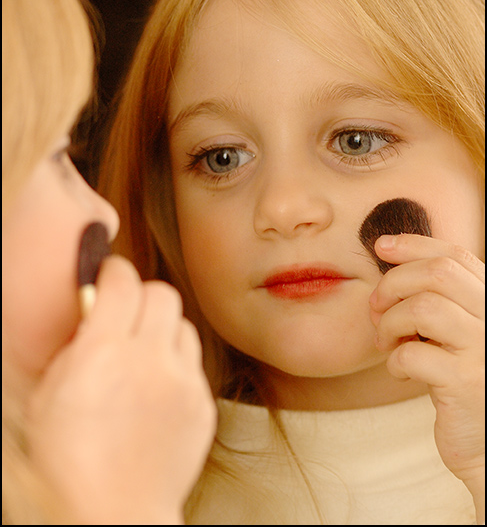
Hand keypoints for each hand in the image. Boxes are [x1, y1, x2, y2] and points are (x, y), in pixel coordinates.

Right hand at [26, 255, 216, 524]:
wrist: (110, 517)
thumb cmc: (66, 465)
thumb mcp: (48, 395)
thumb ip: (76, 344)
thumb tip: (95, 311)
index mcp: (102, 353)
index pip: (123, 280)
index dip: (114, 272)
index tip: (109, 277)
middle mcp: (150, 361)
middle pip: (162, 293)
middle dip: (142, 296)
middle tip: (126, 315)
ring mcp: (183, 383)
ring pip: (184, 325)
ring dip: (163, 330)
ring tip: (143, 355)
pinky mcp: (203, 404)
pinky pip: (194, 363)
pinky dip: (177, 365)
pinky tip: (157, 389)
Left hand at [369, 234, 484, 519]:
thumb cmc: (462, 384)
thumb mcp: (456, 334)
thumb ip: (438, 300)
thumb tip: (391, 259)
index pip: (455, 256)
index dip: (414, 244)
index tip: (380, 246)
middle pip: (438, 273)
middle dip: (394, 282)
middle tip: (376, 308)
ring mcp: (485, 350)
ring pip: (422, 307)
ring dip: (390, 323)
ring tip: (387, 343)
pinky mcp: (467, 383)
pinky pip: (412, 354)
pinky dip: (394, 360)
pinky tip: (401, 372)